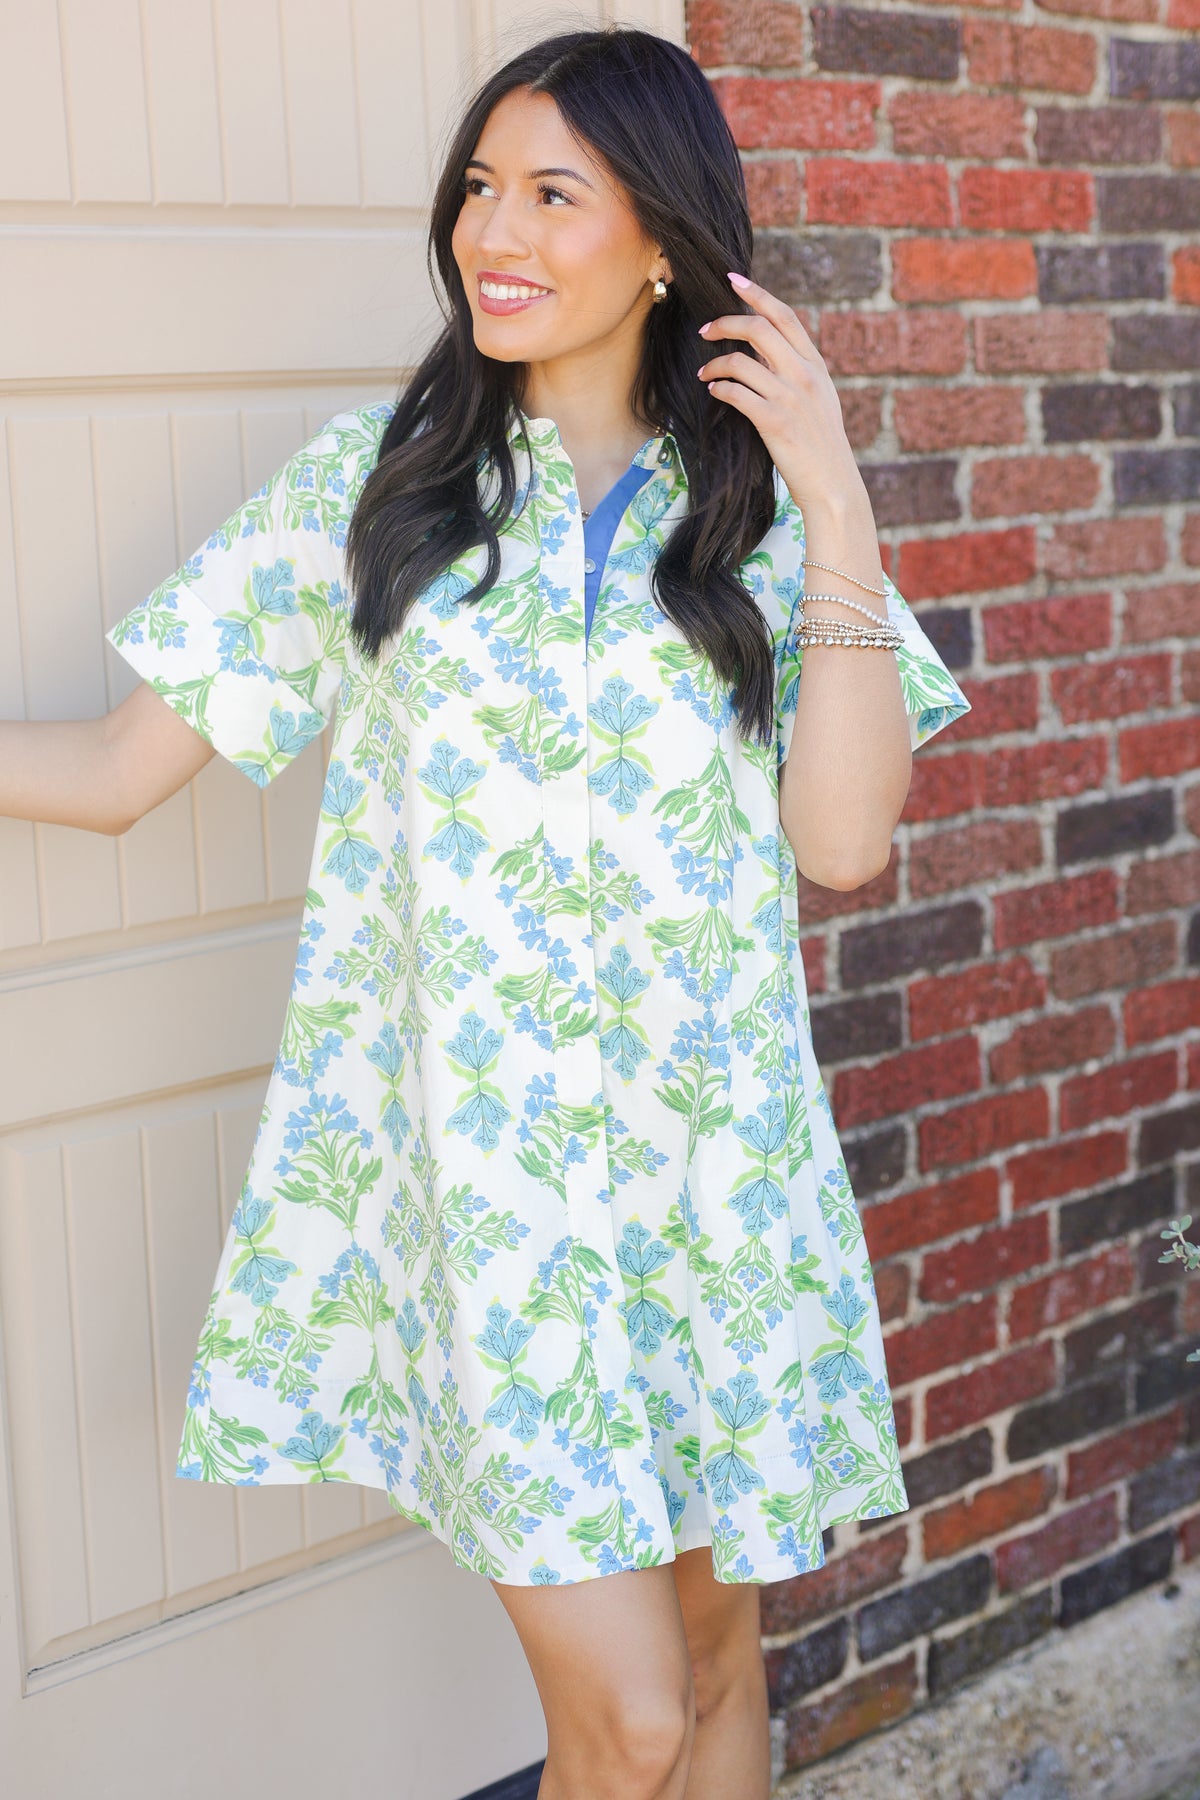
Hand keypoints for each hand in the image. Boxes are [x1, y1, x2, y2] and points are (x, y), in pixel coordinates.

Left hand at [696, 272, 864, 515]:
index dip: (757, 294)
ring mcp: (790, 398)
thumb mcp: (819, 399)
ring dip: (715, 364)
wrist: (833, 484)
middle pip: (759, 329)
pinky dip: (719, 389)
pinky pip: (736, 394)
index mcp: (815, 365)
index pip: (785, 317)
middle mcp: (804, 375)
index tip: (733, 280)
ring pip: (741, 362)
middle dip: (726, 322)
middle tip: (705, 330)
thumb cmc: (821, 444)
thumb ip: (797, 372)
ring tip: (704, 374)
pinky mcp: (774, 422)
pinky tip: (714, 392)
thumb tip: (765, 352)